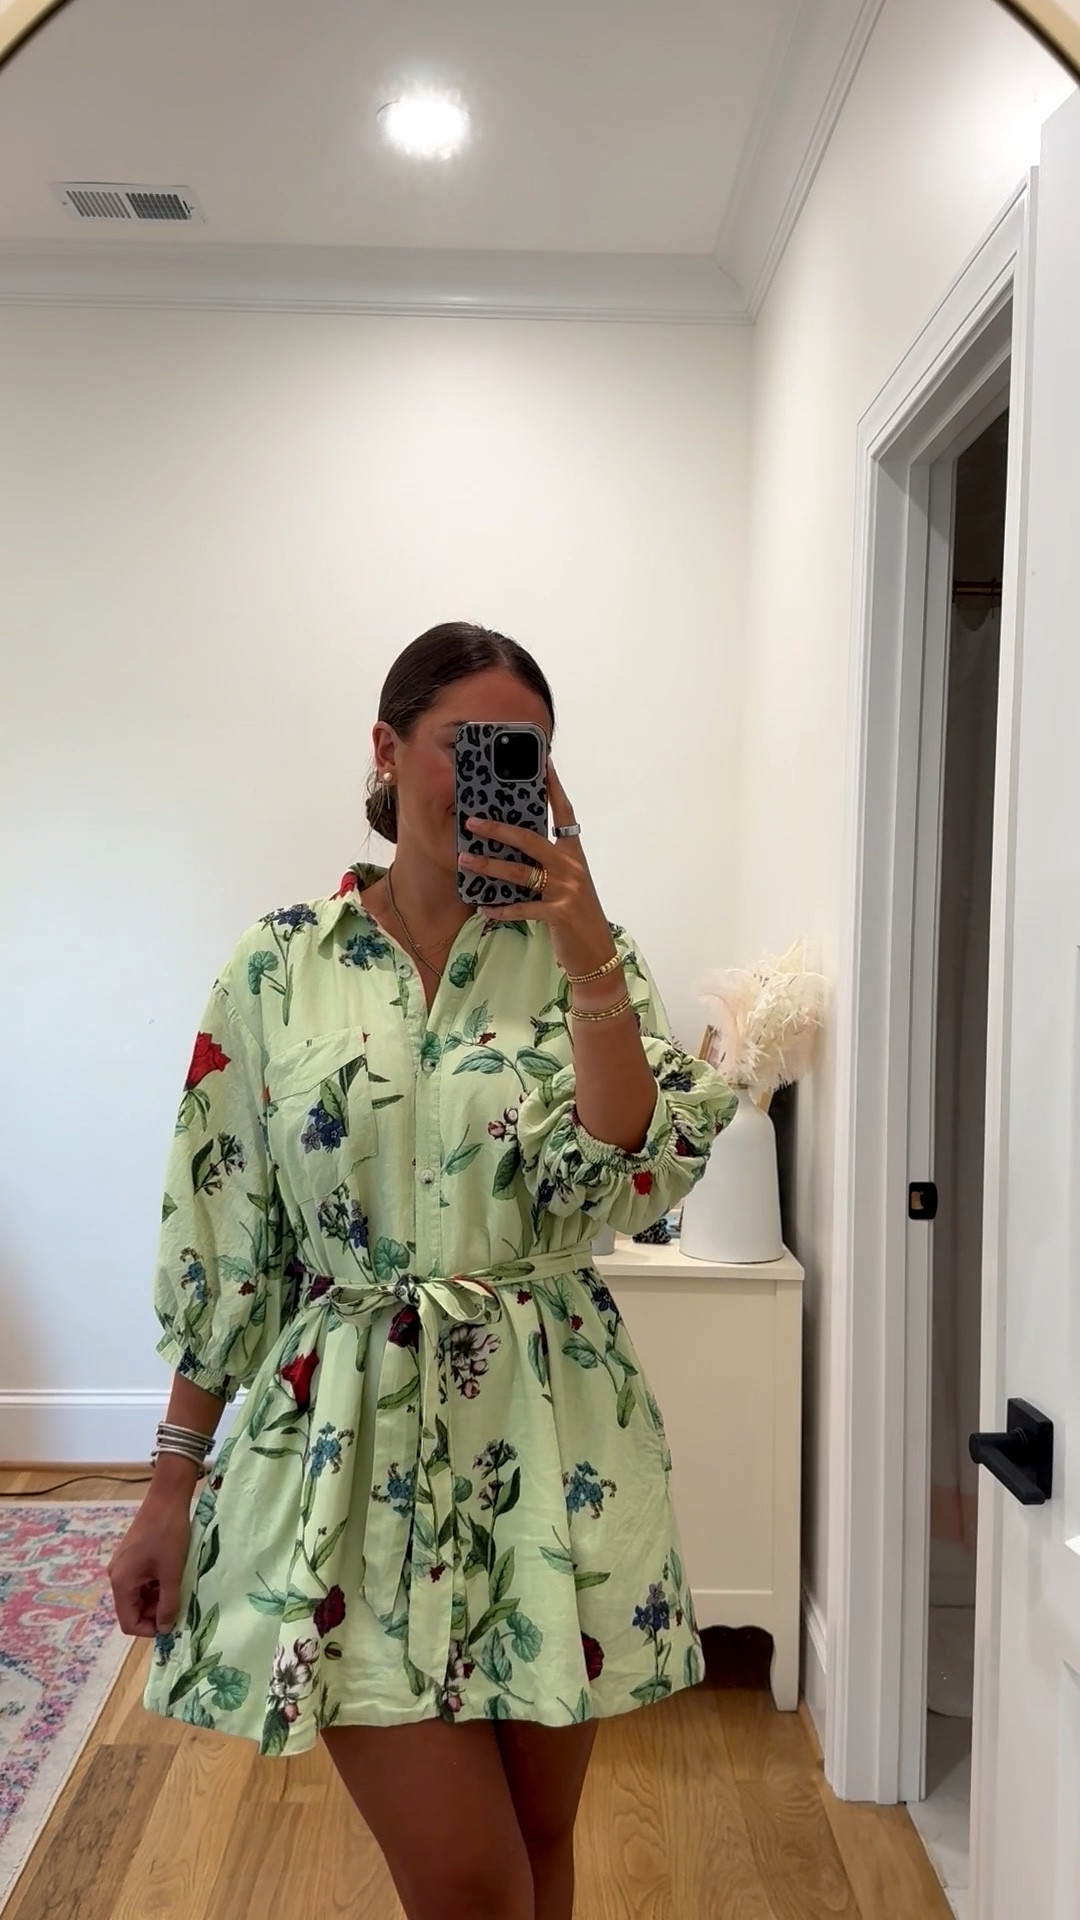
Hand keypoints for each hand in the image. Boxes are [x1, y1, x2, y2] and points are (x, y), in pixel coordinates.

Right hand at [107, 1491, 191, 1637]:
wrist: (166, 1498)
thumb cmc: (169, 1534)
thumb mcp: (171, 1572)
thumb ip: (168, 1604)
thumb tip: (165, 1630)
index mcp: (121, 1582)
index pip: (128, 1622)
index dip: (149, 1629)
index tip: (171, 1624)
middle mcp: (116, 1576)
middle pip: (132, 1609)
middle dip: (155, 1613)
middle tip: (178, 1606)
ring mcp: (123, 1566)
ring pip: (138, 1596)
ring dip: (156, 1599)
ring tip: (177, 1591)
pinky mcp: (131, 1557)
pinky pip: (140, 1582)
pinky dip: (155, 1586)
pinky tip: (171, 1578)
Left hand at [458, 760, 614, 976]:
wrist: (596, 952)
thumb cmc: (577, 915)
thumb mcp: (567, 883)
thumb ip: (548, 864)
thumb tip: (514, 848)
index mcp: (574, 854)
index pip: (564, 813)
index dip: (554, 787)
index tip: (543, 763)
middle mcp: (571, 867)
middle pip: (530, 839)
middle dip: (498, 830)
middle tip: (471, 822)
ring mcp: (565, 890)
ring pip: (519, 873)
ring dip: (488, 867)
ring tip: (463, 861)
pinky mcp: (557, 914)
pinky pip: (522, 908)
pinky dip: (501, 909)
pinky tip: (484, 908)